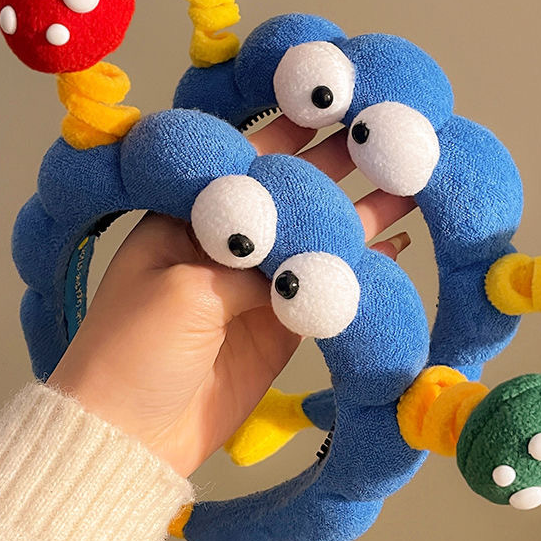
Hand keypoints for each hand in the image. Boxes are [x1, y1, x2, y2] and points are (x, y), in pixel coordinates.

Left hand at [48, 117, 414, 476]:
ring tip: (408, 184)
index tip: (333, 104)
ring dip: (362, 214)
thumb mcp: (184, 292)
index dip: (289, 134)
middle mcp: (227, 243)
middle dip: (337, 167)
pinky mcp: (283, 324)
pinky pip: (329, 287)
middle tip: (387, 136)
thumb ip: (250, 263)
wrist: (132, 436)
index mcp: (187, 219)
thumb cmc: (133, 350)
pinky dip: (363, 267)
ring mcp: (258, 284)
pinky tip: (398, 245)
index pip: (246, 165)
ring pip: (318, 240)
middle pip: (291, 197)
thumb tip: (310, 250)